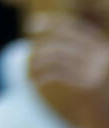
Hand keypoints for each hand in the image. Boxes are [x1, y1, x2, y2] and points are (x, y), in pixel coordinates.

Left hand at [27, 12, 108, 127]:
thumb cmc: (105, 105)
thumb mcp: (99, 75)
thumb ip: (83, 58)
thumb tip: (53, 46)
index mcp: (105, 49)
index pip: (75, 26)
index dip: (52, 22)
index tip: (33, 23)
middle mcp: (102, 56)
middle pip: (64, 38)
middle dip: (42, 37)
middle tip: (26, 42)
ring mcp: (97, 70)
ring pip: (57, 55)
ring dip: (39, 61)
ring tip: (31, 71)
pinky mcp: (90, 88)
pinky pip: (58, 73)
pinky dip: (43, 75)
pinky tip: (36, 82)